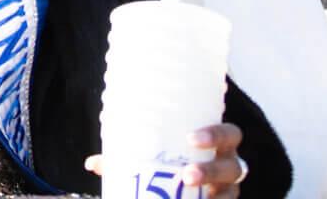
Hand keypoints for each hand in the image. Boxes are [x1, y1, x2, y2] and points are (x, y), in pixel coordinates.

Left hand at [85, 123, 247, 196]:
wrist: (188, 188)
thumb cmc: (173, 161)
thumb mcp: (156, 155)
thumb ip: (128, 158)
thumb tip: (92, 163)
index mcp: (217, 145)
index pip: (229, 134)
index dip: (215, 134)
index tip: (191, 138)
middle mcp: (229, 165)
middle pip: (234, 166)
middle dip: (211, 170)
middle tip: (186, 173)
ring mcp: (229, 190)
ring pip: (231, 191)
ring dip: (211, 189)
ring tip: (187, 186)